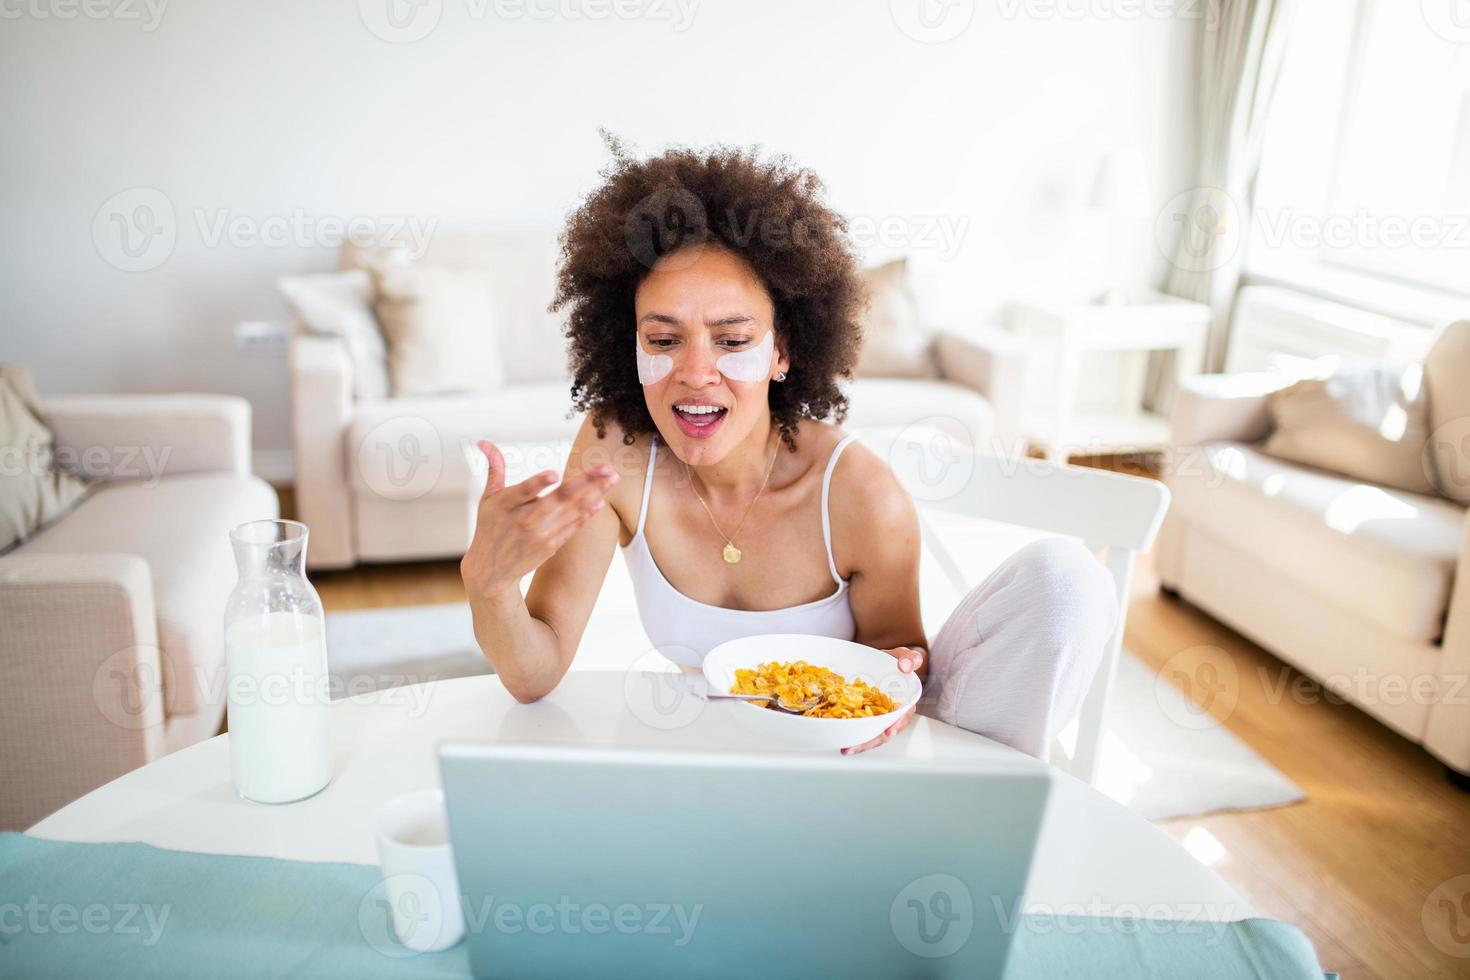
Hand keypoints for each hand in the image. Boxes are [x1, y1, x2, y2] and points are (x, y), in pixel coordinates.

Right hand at [460, 440, 617, 599]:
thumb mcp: (488, 498)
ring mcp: (541, 534)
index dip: (538, 484)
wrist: (492, 569)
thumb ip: (494, 468)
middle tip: (607, 467)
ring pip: (572, 511)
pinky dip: (587, 514)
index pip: (523, 492)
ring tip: (613, 478)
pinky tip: (601, 500)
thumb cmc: (490, 527)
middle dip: (586, 482)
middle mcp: (525, 520)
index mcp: (506, 505)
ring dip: (595, 493)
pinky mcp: (551, 545)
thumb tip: (484, 441)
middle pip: (559, 498)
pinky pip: (573, 527)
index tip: (553, 474)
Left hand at [840, 645, 924, 755]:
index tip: (889, 732)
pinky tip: (841, 739)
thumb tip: (905, 666)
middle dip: (871, 741)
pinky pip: (860, 726)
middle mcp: (892, 714)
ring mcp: (879, 716)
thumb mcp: (906, 656)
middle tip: (855, 747)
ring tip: (845, 749)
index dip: (896, 726)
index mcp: (906, 702)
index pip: (903, 717)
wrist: (884, 662)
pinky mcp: (866, 715)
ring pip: (871, 734)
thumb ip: (910, 658)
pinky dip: (852, 734)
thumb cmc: (897, 661)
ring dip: (859, 744)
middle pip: (884, 732)